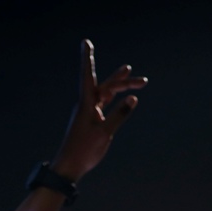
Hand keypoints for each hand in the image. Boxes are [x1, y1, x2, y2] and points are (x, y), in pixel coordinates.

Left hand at [50, 39, 147, 181]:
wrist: (69, 166)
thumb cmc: (84, 150)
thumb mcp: (105, 133)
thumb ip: (120, 114)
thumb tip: (133, 99)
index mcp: (86, 104)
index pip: (88, 75)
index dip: (88, 58)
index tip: (86, 43)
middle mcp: (86, 104)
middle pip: (106, 86)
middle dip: (122, 80)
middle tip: (142, 80)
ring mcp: (88, 112)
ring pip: (105, 93)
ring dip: (118, 85)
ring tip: (128, 71)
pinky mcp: (91, 120)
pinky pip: (104, 104)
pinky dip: (114, 99)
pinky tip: (120, 97)